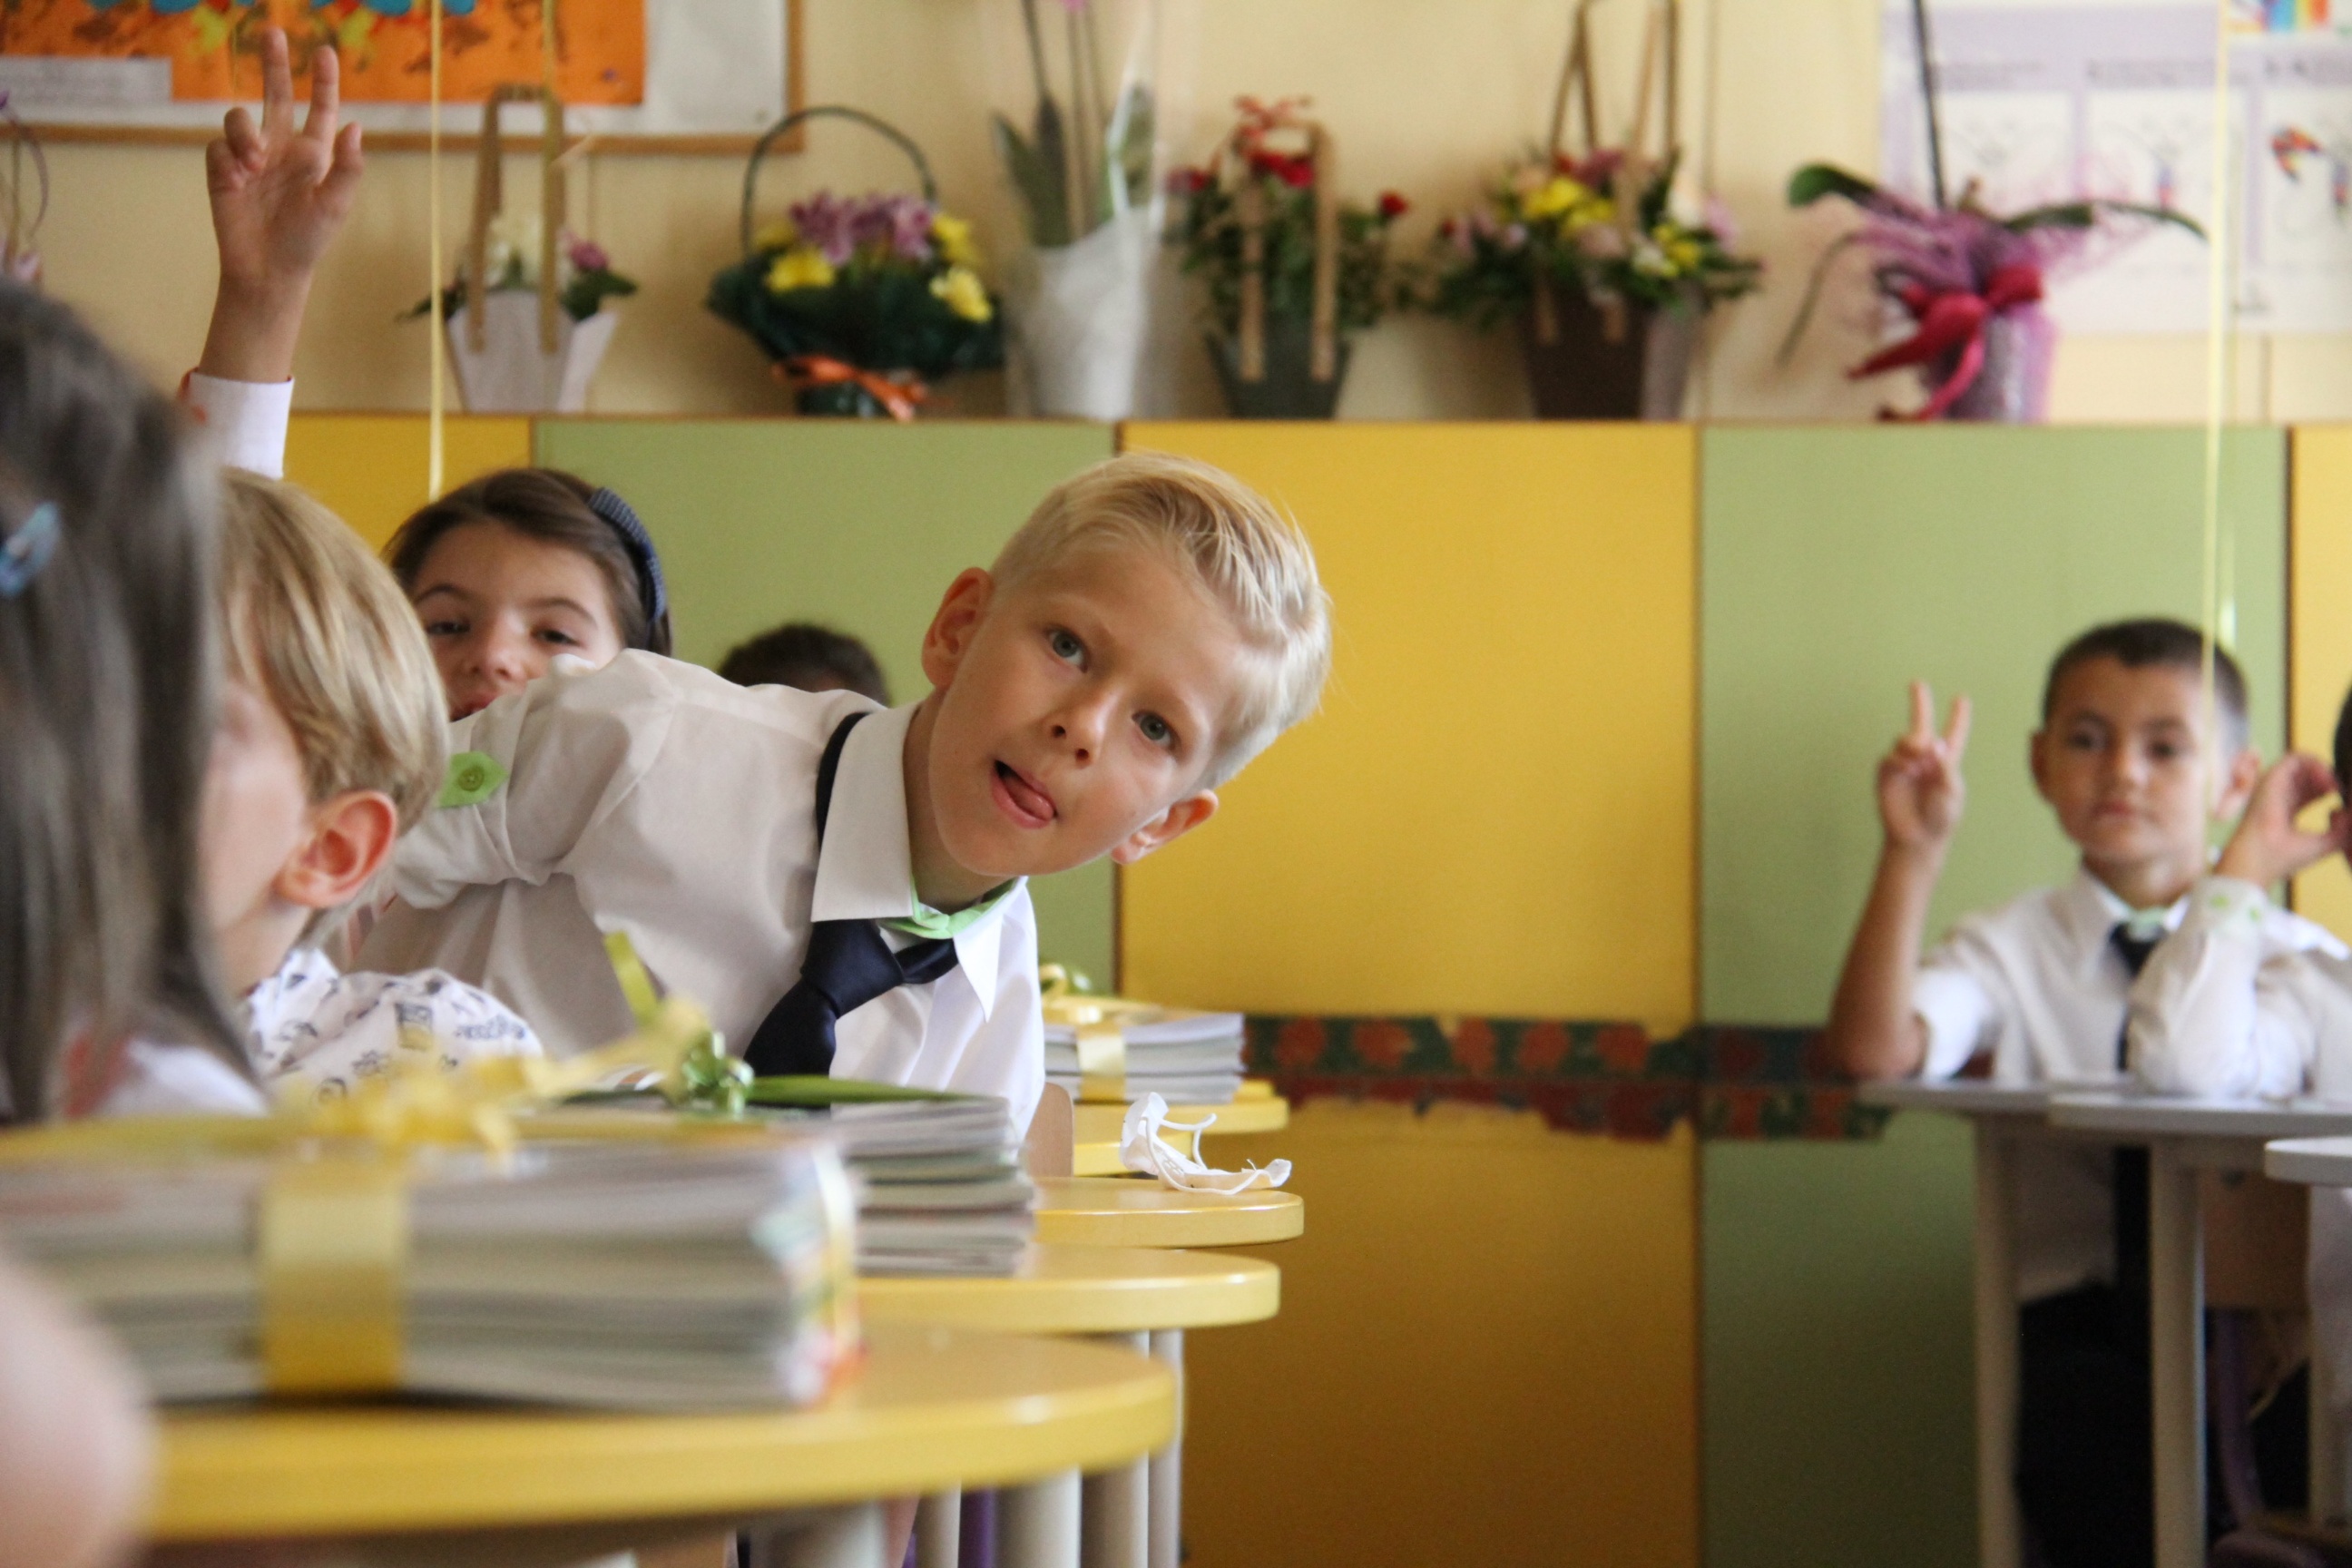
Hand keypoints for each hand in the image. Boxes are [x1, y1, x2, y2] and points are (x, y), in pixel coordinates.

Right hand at [207, 28, 361, 293]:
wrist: (269, 268)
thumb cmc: (308, 240)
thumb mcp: (335, 205)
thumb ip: (346, 167)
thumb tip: (355, 126)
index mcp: (313, 155)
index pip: (320, 109)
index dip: (323, 82)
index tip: (325, 52)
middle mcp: (281, 148)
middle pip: (275, 94)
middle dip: (274, 63)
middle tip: (272, 31)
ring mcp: (250, 157)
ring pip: (240, 117)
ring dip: (245, 133)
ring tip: (255, 165)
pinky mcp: (223, 169)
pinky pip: (219, 145)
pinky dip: (229, 157)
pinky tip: (238, 180)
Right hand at [1877, 681, 1970, 855]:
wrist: (1916, 837)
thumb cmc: (1940, 817)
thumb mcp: (1952, 791)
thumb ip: (1945, 765)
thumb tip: (1933, 742)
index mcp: (1947, 762)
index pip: (1954, 734)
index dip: (1959, 717)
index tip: (1962, 699)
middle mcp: (1925, 758)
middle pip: (1921, 724)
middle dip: (1919, 703)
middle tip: (1917, 683)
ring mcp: (1905, 764)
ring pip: (1905, 738)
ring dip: (1912, 744)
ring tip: (1918, 762)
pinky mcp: (1887, 773)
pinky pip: (1891, 756)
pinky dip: (1900, 760)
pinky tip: (1907, 770)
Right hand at [2216, 752, 2350, 886]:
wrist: (2262, 859)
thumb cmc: (2286, 857)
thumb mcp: (2325, 844)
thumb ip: (2342, 828)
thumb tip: (2341, 809)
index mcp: (2288, 811)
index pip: (2312, 791)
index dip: (2331, 791)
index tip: (2343, 802)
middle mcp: (2280, 795)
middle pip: (2309, 776)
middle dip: (2331, 780)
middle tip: (2342, 794)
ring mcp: (2275, 785)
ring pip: (2304, 763)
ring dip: (2325, 770)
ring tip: (2336, 788)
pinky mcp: (2272, 777)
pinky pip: (2297, 757)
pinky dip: (2317, 764)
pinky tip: (2328, 784)